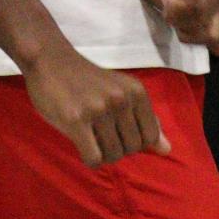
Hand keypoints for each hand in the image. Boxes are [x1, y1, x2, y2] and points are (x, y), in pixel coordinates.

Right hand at [24, 43, 171, 166]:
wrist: (51, 60)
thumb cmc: (88, 79)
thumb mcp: (122, 92)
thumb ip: (145, 120)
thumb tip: (167, 150)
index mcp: (136, 92)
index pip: (150, 137)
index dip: (134, 140)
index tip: (117, 128)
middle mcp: (121, 100)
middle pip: (131, 150)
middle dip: (117, 148)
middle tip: (100, 132)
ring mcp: (99, 110)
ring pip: (112, 156)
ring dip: (101, 153)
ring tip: (90, 135)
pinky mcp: (76, 120)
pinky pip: (94, 159)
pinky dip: (89, 158)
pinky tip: (81, 142)